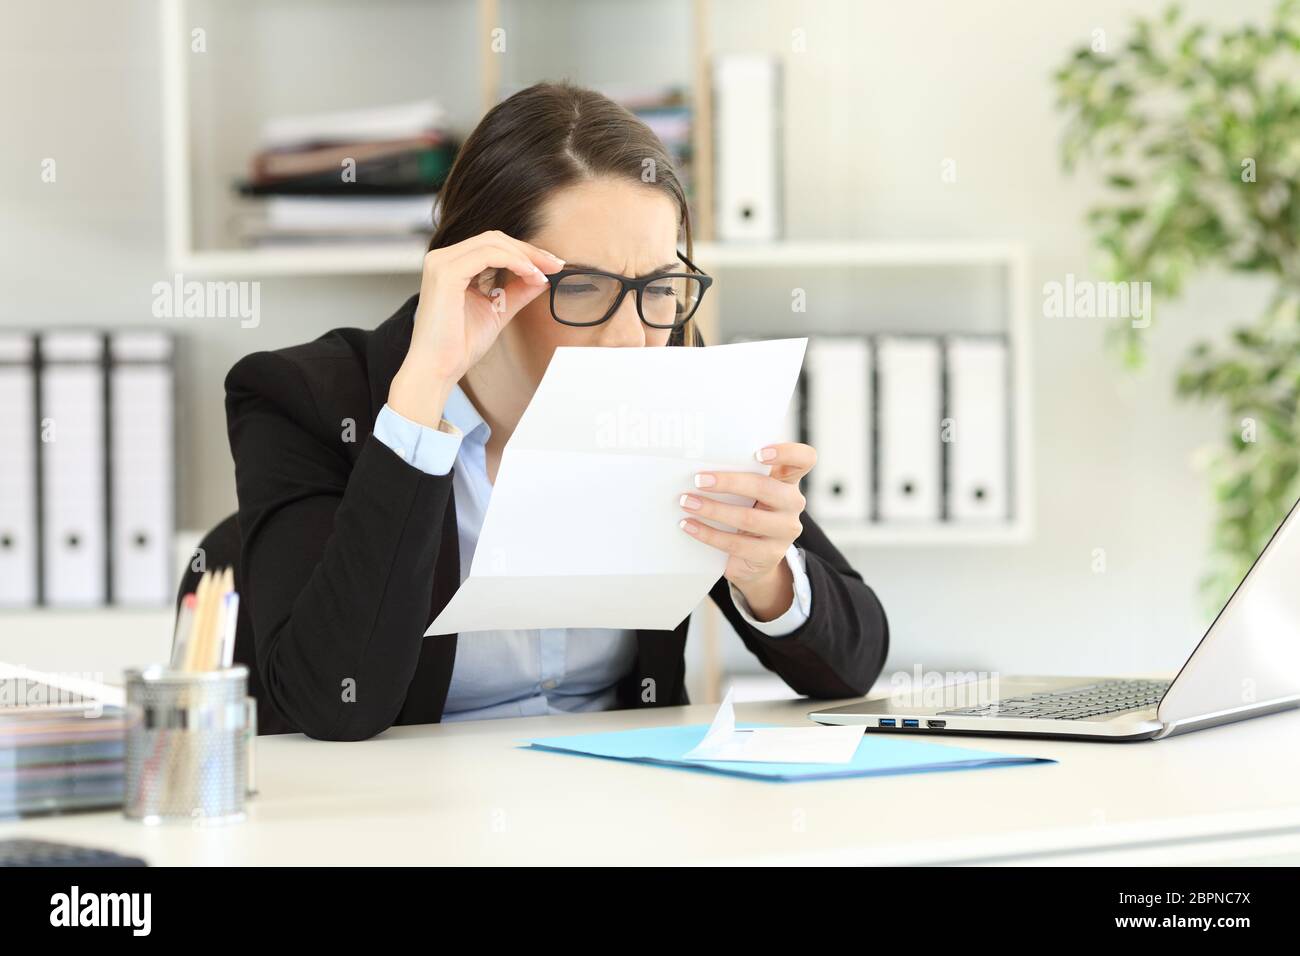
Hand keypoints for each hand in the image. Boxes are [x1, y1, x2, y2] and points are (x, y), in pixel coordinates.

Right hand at [389, 231, 564, 426]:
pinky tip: (531, 275)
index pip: (493, 246)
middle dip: (529, 250)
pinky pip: (487, 255)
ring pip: (492, 242)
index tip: (552, 265)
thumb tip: (542, 277)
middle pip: (494, 239)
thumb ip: (517, 291)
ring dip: (525, 256)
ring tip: (545, 273)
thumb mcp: (497, 310)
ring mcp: (441, 263)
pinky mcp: (445, 272)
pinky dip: (514, 261)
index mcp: (452, 266)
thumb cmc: (460, 345)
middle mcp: (443, 259)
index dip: (525, 252)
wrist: (438, 369)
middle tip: (556, 265)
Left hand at [678, 442, 816, 620]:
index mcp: (788, 480)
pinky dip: (708, 533)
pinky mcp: (770, 554)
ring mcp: (785, 530)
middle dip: (729, 482)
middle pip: (766, 487)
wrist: (754, 559)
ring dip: (712, 509)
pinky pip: (736, 544)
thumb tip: (698, 464)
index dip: (786, 452)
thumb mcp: (749, 492)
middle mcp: (792, 503)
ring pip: (748, 518)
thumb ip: (738, 474)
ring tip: (687, 502)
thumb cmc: (747, 512)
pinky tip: (688, 525)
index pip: (804, 459)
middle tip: (699, 480)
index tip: (758, 453)